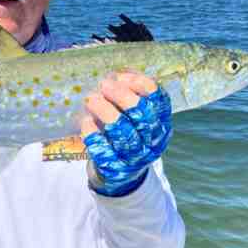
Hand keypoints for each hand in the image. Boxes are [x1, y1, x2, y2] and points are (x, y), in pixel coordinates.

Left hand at [81, 72, 171, 196]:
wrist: (121, 171)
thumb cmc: (129, 132)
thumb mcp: (136, 115)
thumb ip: (130, 96)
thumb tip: (115, 77)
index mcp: (161, 123)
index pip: (158, 101)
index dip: (140, 85)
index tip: (121, 77)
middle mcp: (152, 140)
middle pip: (143, 116)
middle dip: (122, 96)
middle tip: (104, 85)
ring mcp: (135, 156)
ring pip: (124, 133)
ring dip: (106, 112)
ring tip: (92, 99)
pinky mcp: (115, 167)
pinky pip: (103, 149)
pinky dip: (93, 133)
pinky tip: (86, 121)